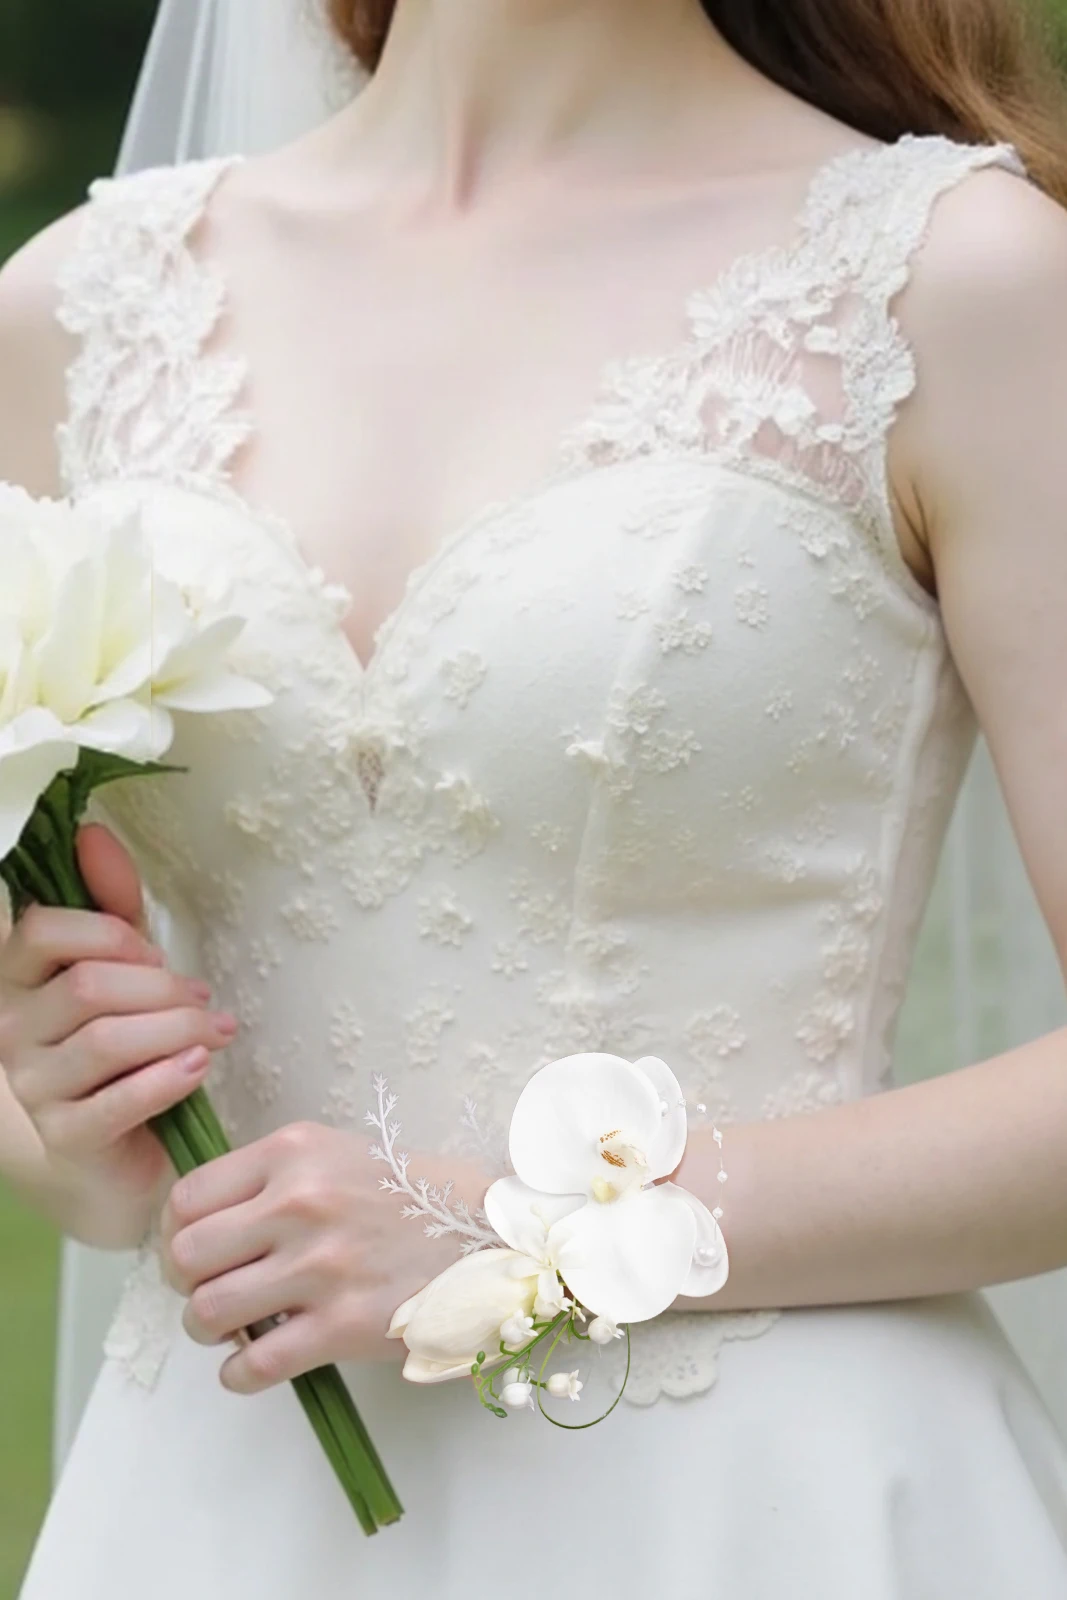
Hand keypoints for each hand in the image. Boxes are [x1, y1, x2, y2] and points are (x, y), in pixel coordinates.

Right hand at [0, 823, 235, 1211]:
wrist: (124, 1154)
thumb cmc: (127, 1050)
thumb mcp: (125, 968)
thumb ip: (113, 905)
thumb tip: (93, 834)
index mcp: (19, 982)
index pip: (41, 933)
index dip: (107, 932)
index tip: (153, 951)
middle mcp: (12, 1033)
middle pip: (88, 987)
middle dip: (161, 987)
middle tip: (202, 1000)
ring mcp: (33, 1089)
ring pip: (107, 1039)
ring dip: (177, 1030)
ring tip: (216, 1032)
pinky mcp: (66, 1138)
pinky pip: (118, 1100)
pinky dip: (167, 1078)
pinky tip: (199, 1067)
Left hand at [159, 1119, 487, 1394]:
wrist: (494, 1235)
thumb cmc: (415, 1195)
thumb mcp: (340, 1155)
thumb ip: (275, 1179)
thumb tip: (204, 1224)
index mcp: (296, 1151)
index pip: (188, 1197)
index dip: (174, 1232)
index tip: (190, 1250)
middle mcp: (300, 1202)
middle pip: (186, 1255)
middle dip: (185, 1282)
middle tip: (208, 1290)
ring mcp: (321, 1267)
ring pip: (208, 1312)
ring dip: (208, 1330)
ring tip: (232, 1329)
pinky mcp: (342, 1327)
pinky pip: (254, 1366)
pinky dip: (238, 1375)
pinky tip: (254, 1365)